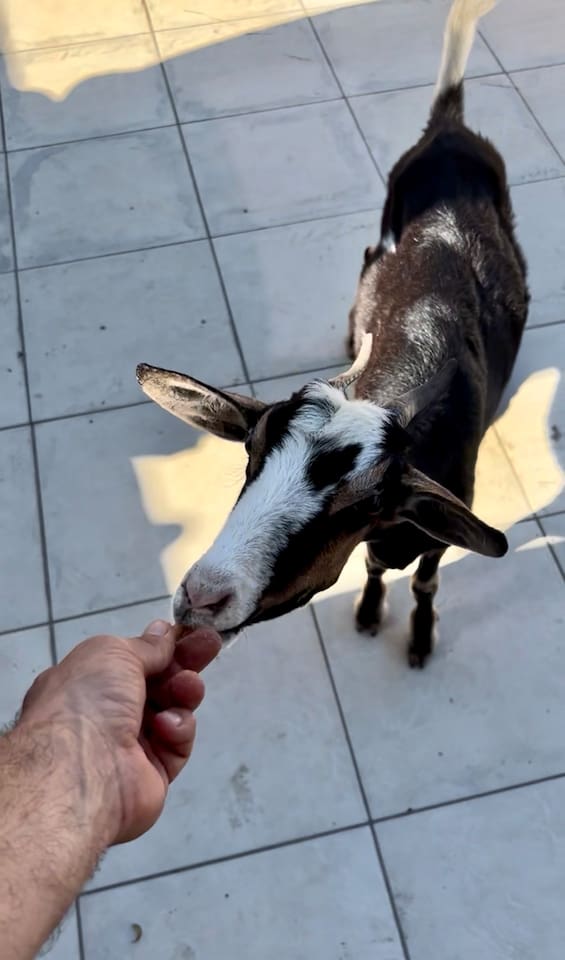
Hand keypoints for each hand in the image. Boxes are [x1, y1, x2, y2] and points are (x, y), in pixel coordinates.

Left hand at [18, 620, 220, 844]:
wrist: (81, 772)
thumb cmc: (87, 701)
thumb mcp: (113, 654)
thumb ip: (146, 646)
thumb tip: (163, 632)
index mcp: (86, 681)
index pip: (130, 659)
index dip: (160, 644)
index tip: (189, 630)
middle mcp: (105, 713)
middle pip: (155, 683)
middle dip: (184, 662)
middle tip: (211, 644)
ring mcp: (129, 744)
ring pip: (171, 709)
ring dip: (183, 692)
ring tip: (188, 685)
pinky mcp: (153, 772)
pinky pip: (176, 743)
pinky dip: (177, 729)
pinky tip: (168, 725)